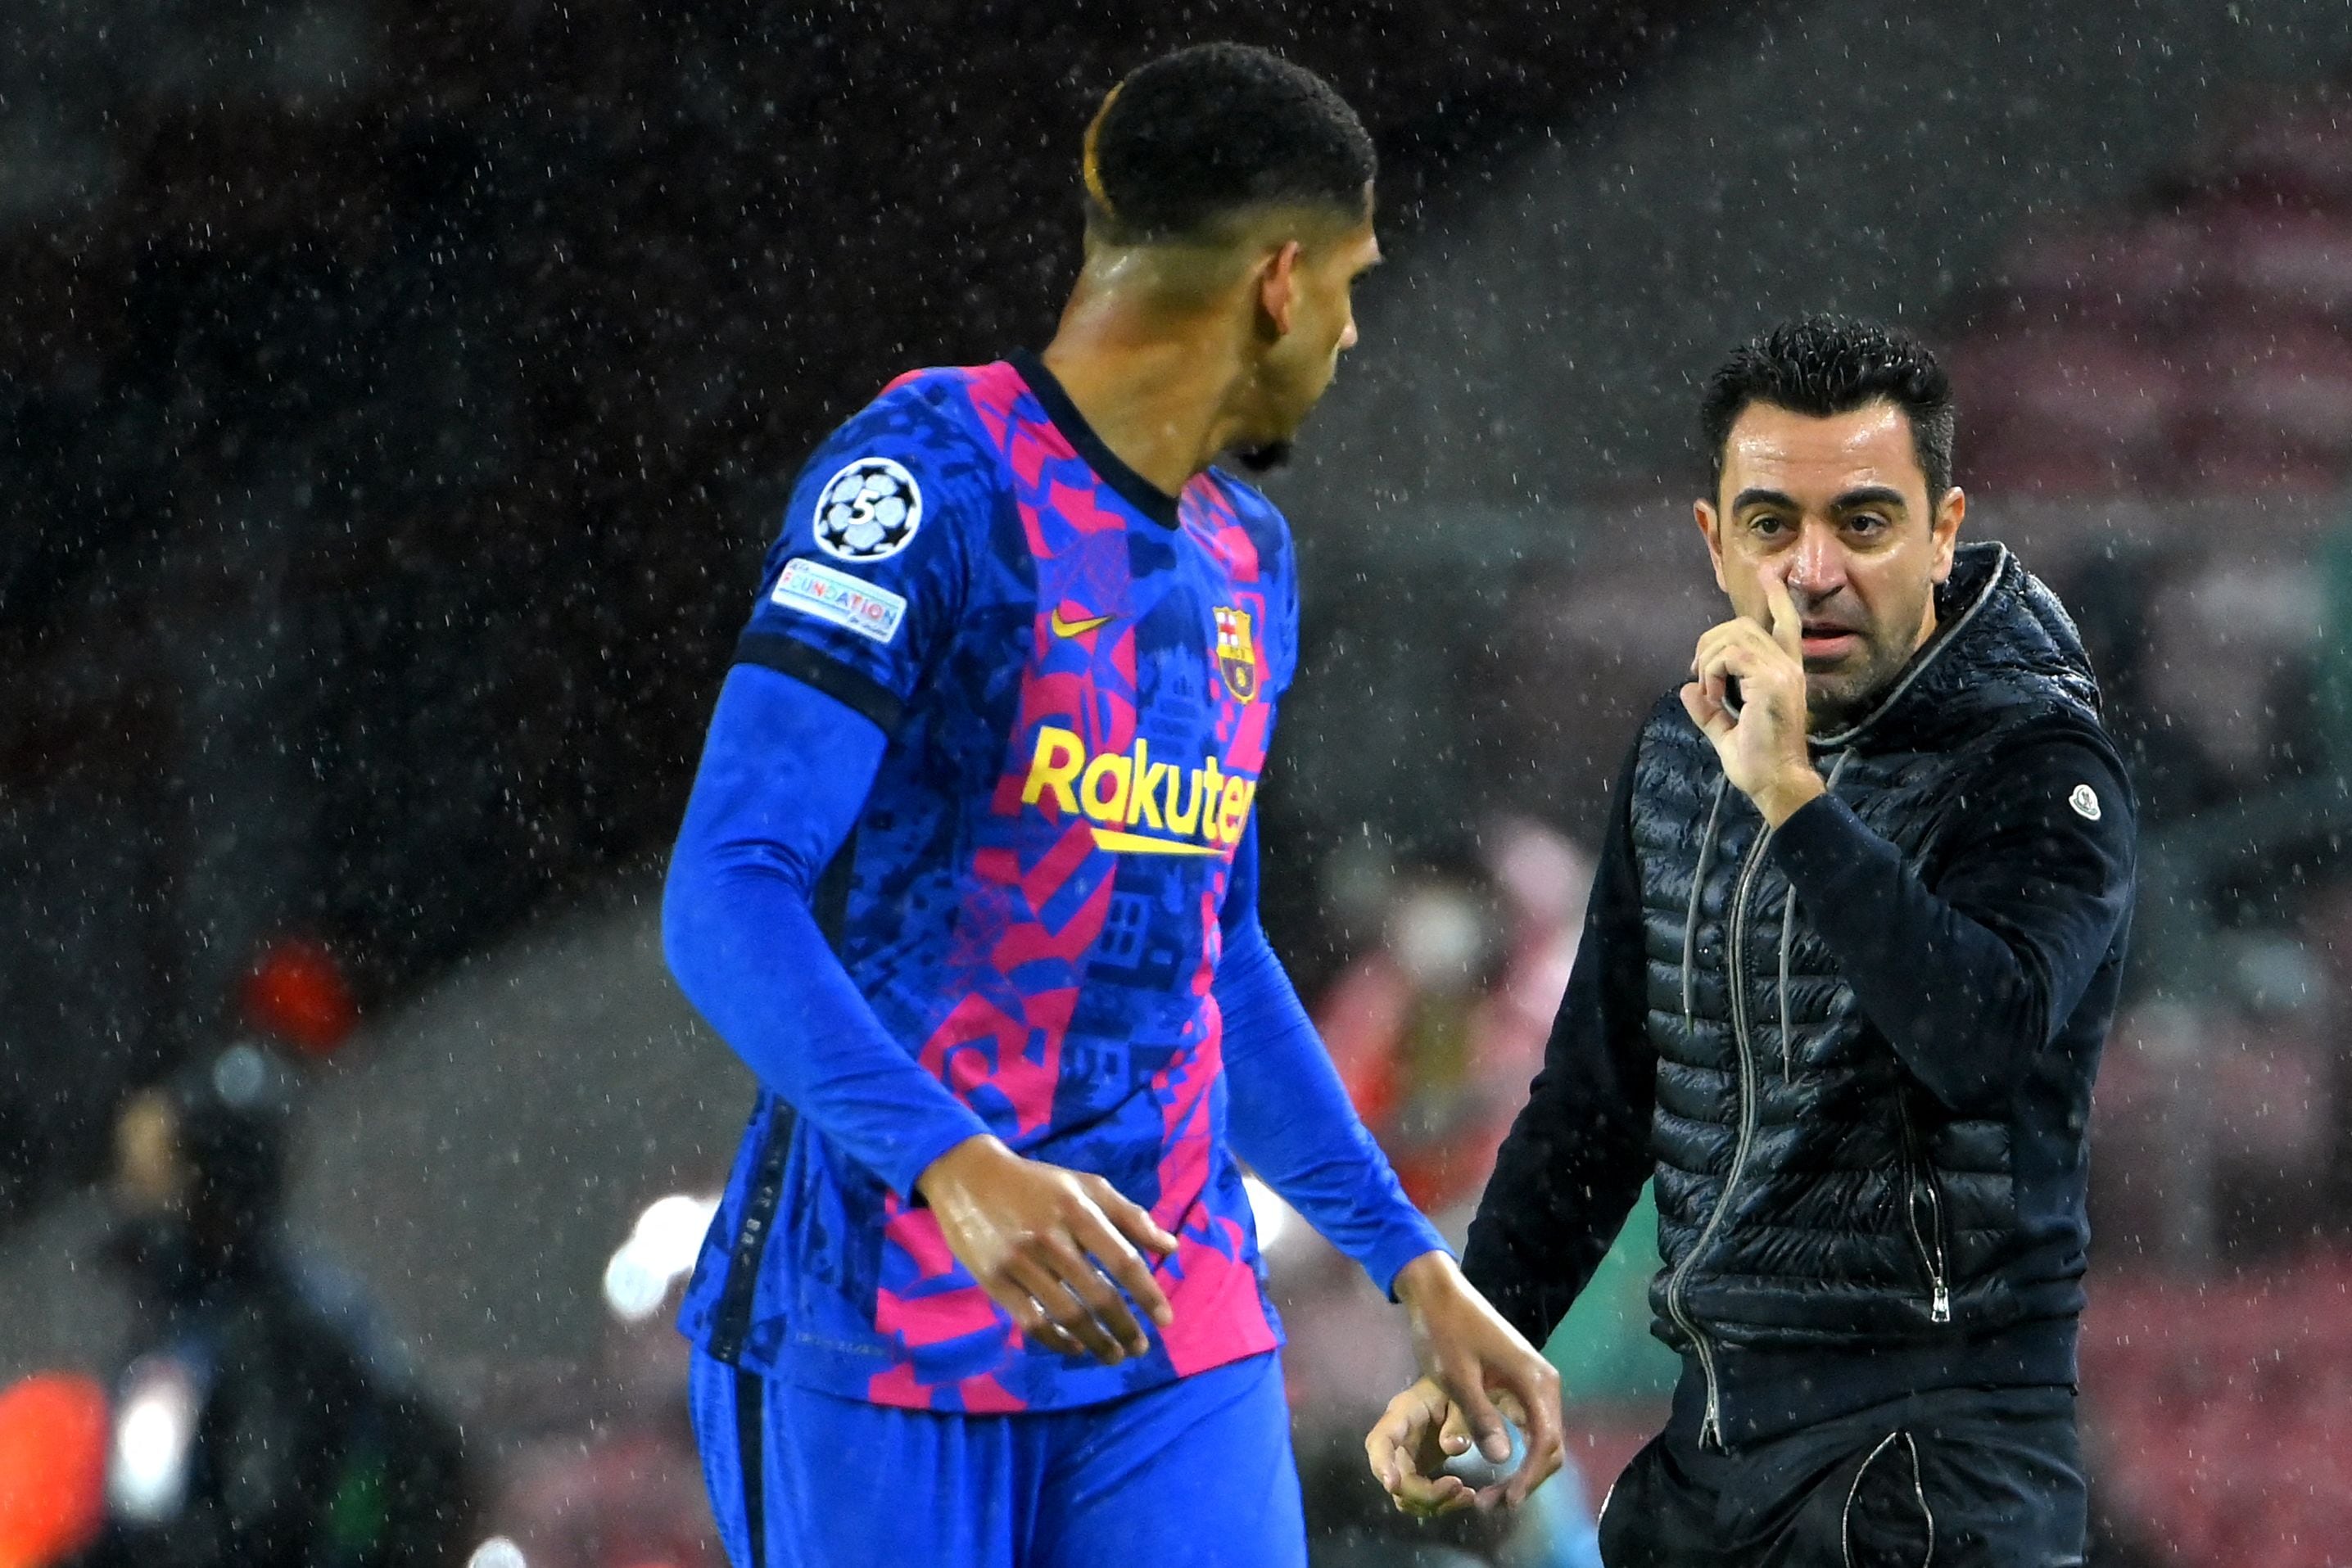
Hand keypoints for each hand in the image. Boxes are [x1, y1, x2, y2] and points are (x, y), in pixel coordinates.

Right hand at [915, 1135, 1178, 1365]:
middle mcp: (1051, 1237)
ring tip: (1115, 1356)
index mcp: (1078, 1210)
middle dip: (1125, 1327)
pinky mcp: (994, 1280)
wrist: (968, 1176)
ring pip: (1067, 1314)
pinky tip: (1075, 1348)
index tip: (1165, 1320)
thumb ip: (1129, 1215)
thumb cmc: (1037, 1183)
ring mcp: (1020, 1261)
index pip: (1123, 1259)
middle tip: (1140, 1348)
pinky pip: (1031, 1321)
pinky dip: (1057, 1341)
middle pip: (1098, 1294)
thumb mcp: (1085, 1186)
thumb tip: (1170, 1247)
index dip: (1147, 1293)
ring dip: (1096, 1342)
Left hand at [1366, 1254, 1563, 1514]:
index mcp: (1534, 1379)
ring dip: (1524, 1469)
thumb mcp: (1457, 1377)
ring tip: (1493, 1494)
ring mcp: (1534, 1382)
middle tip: (1493, 1504)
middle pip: (1551, 1445)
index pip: (1545, 1441)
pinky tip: (1497, 1467)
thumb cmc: (1444, 1331)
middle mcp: (1543, 1382)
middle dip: (1528, 1480)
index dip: (1530, 1477)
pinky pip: (1530, 1425)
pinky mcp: (1521, 1383)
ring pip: (1542, 1438)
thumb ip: (1481, 1417)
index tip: (1507, 1502)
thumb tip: (1504, 1460)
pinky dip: (1519, 1451)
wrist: (1438, 1293)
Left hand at [1681, 567, 1823, 824]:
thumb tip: (1688, 688)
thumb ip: (1708, 709)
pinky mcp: (1770, 681)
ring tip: (1709, 693)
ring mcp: (1781, 672)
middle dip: (1710, 642)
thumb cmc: (1758, 764)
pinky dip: (1712, 672)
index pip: (1786, 624)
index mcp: (1785, 674)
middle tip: (1699, 675)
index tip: (1771, 573)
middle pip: (1743, 626)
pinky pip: (1729, 655)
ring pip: (1733, 637)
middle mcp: (1788, 667)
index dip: (1778, 597)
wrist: (1776, 784)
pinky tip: (1714, 696)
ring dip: (1708, 660)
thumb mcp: (1726, 731)